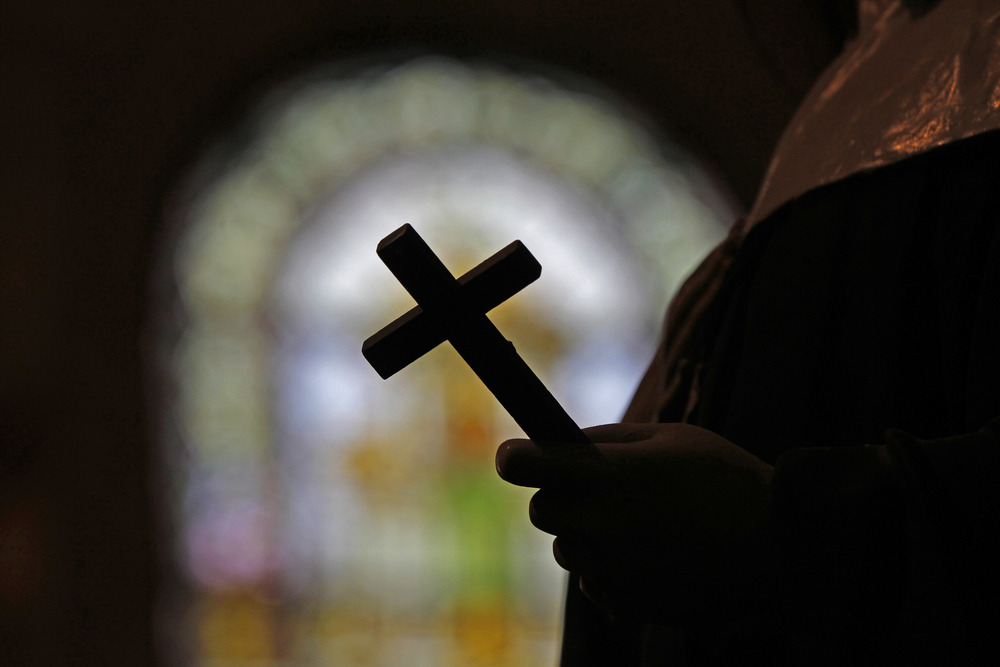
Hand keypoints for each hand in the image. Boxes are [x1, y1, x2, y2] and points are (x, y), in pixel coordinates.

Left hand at [495, 423, 775, 623]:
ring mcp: (615, 569)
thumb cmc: (727, 479)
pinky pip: (594, 582)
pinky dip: (610, 568)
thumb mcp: (672, 437)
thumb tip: (563, 444)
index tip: (513, 457)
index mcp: (613, 475)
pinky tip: (652, 554)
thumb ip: (610, 438)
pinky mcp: (627, 604)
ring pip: (565, 549)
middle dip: (558, 496)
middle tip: (595, 489)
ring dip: (584, 534)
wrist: (781, 546)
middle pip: (541, 511)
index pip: (529, 466)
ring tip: (637, 523)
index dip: (515, 458)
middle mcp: (605, 525)